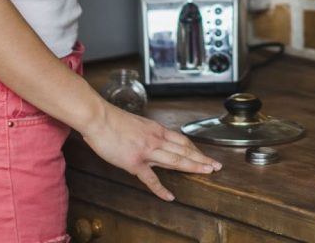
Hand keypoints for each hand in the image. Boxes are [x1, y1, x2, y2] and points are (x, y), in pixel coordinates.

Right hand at [81, 102, 220, 200]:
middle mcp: (156, 139)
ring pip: (175, 160)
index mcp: (156, 129)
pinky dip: (161, 189)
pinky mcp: (134, 163)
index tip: (205, 155)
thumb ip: (148, 134)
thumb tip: (153, 140)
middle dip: (202, 158)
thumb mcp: (138, 124)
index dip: (195, 149)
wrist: (99, 118)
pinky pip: (151, 179)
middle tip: (216, 165)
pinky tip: (170, 197)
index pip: (182, 140)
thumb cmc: (114, 120)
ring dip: (193, 166)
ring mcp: (146, 151)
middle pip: (184, 150)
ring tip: (206, 172)